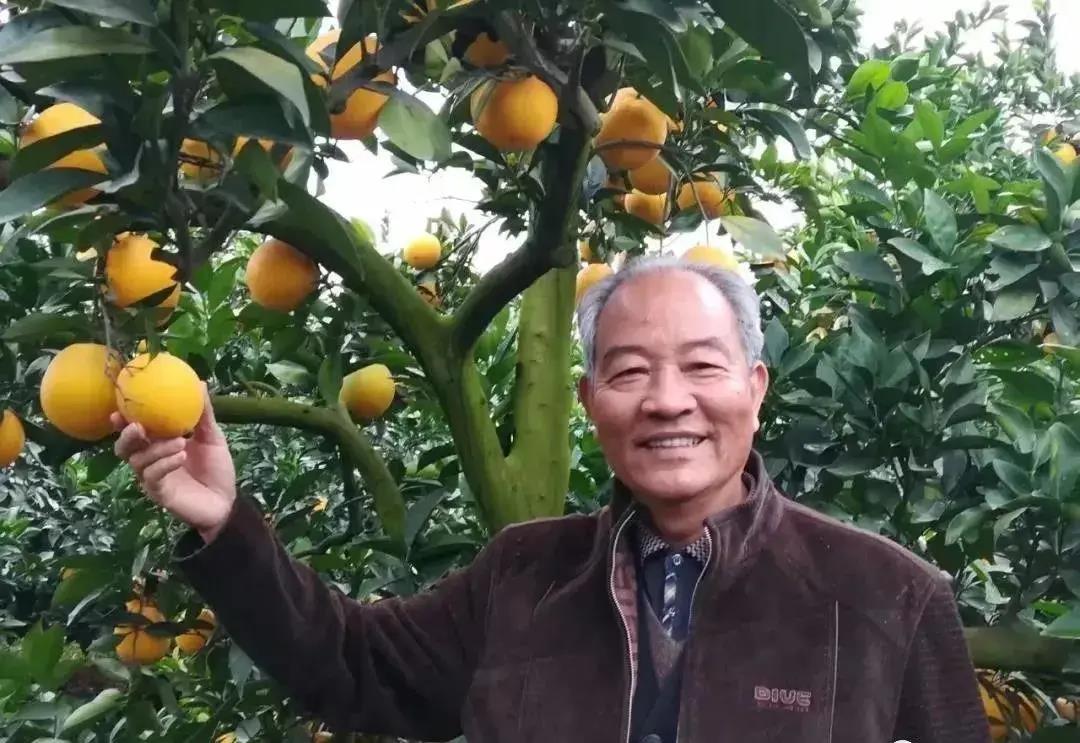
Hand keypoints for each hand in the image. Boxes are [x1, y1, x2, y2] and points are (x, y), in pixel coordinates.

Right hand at [113, 383, 236, 543]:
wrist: (227, 500)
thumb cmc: (216, 468)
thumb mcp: (212, 437)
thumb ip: (203, 414)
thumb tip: (200, 383)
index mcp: (158, 445)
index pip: (135, 431)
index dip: (123, 420)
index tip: (119, 407)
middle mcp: (150, 461)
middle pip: (125, 448)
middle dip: (127, 435)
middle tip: (138, 425)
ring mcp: (153, 478)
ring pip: (139, 461)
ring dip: (157, 449)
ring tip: (181, 442)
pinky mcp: (159, 494)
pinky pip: (153, 477)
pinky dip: (165, 463)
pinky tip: (181, 456)